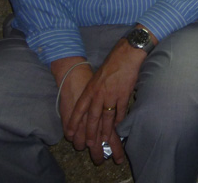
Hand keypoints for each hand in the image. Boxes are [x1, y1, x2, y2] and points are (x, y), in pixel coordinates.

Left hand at [64, 37, 148, 162]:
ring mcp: (112, 95)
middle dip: (91, 132)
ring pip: (107, 117)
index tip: (70, 133)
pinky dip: (119, 119)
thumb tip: (93, 102)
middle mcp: (99, 94)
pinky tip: (118, 125)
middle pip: (93, 117)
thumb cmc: (113, 62)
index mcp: (91, 88)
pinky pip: (120, 111)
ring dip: (106, 130)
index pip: (79, 109)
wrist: (127, 54)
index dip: (74, 122)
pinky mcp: (124, 94)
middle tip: (89, 144)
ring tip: (104, 139)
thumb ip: (95, 90)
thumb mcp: (98, 76)